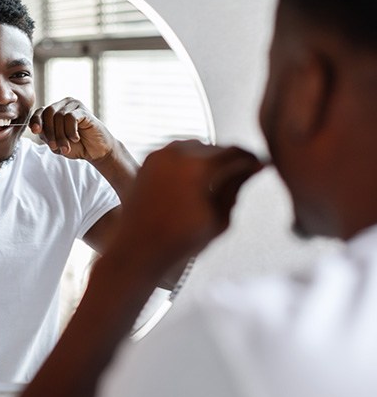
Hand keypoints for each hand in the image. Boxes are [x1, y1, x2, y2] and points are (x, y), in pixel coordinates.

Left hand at [29, 97, 114, 161]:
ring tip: (66, 147)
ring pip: (59, 117)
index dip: (36, 120)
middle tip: (54, 147)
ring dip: (61, 136)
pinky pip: (70, 118)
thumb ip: (45, 134)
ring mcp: (74, 105)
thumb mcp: (56, 142)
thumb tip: (34, 127)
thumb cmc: (76, 146)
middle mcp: (64, 104)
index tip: (36, 131)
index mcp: (55, 111)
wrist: (95, 151)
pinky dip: (71, 131)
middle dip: (50, 132)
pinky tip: (76, 138)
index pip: (40, 111)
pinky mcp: (83, 110)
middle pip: (48, 113)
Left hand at [115, 140, 262, 271]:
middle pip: (215, 148)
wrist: (137, 249)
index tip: (259, 167)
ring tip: (218, 179)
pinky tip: (194, 179)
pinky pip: (175, 153)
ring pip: (195, 147)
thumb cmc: (179, 241)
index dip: (250, 159)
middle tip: (242, 173)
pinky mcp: (147, 161)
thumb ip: (236, 188)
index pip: (235, 152)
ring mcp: (159, 155)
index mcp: (198, 167)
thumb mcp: (219, 219)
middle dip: (229, 159)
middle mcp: (177, 154)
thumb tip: (252, 169)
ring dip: (208, 158)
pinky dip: (188, 161)